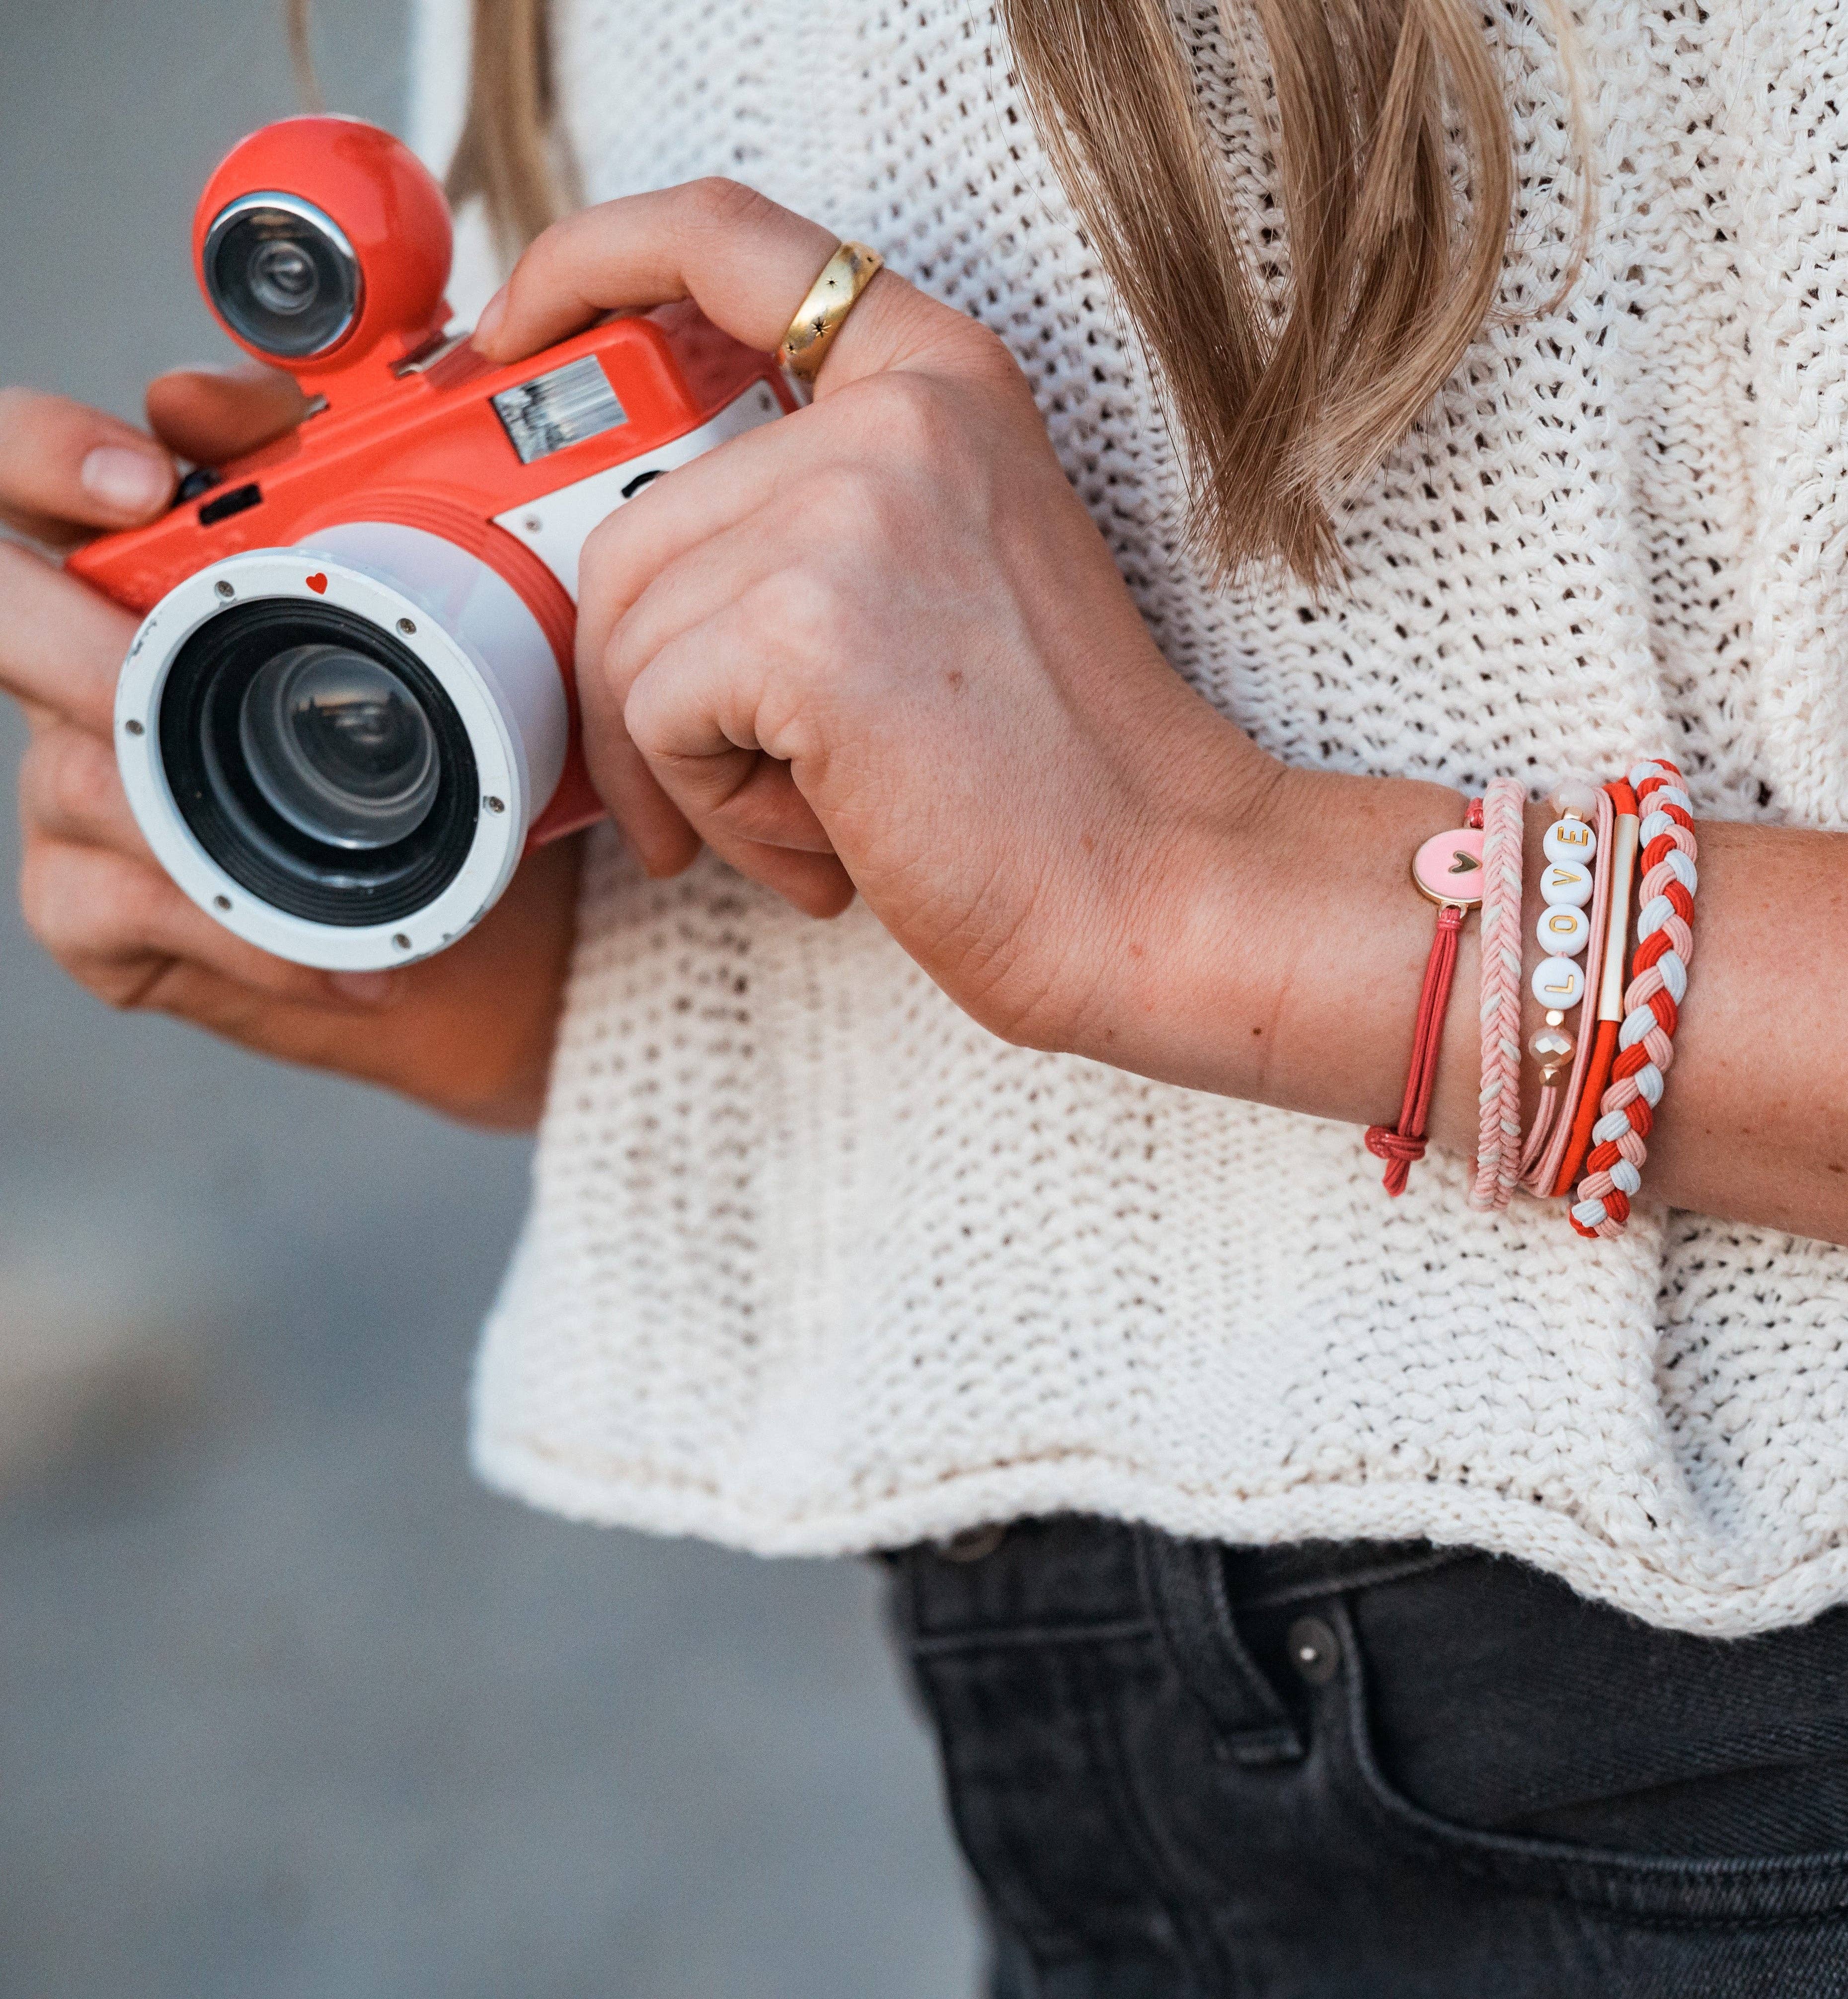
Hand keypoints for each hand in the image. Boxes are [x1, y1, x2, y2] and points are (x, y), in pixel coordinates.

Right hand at [1, 371, 578, 1128]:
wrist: (475, 931)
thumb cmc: (437, 762)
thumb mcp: (421, 624)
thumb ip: (349, 500)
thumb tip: (283, 394)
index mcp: (141, 574)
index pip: (32, 470)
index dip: (51, 452)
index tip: (148, 479)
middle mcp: (82, 667)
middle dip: (58, 627)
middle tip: (141, 654)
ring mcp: (74, 787)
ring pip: (80, 772)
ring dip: (201, 809)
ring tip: (326, 843)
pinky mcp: (90, 903)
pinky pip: (129, 905)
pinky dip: (242, 932)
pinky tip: (328, 953)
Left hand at [474, 180, 1279, 1061]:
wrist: (1153, 888)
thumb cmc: (1048, 781)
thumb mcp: (934, 588)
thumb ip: (801, 525)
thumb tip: (619, 580)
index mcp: (938, 386)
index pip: (724, 240)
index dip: (588, 264)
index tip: (513, 335)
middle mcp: (896, 419)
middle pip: (632, 526)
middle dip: (641, 688)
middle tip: (713, 793)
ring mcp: (851, 507)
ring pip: (629, 634)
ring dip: (690, 768)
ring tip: (817, 820)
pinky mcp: (803, 624)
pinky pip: (652, 715)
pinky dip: (712, 810)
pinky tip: (825, 840)